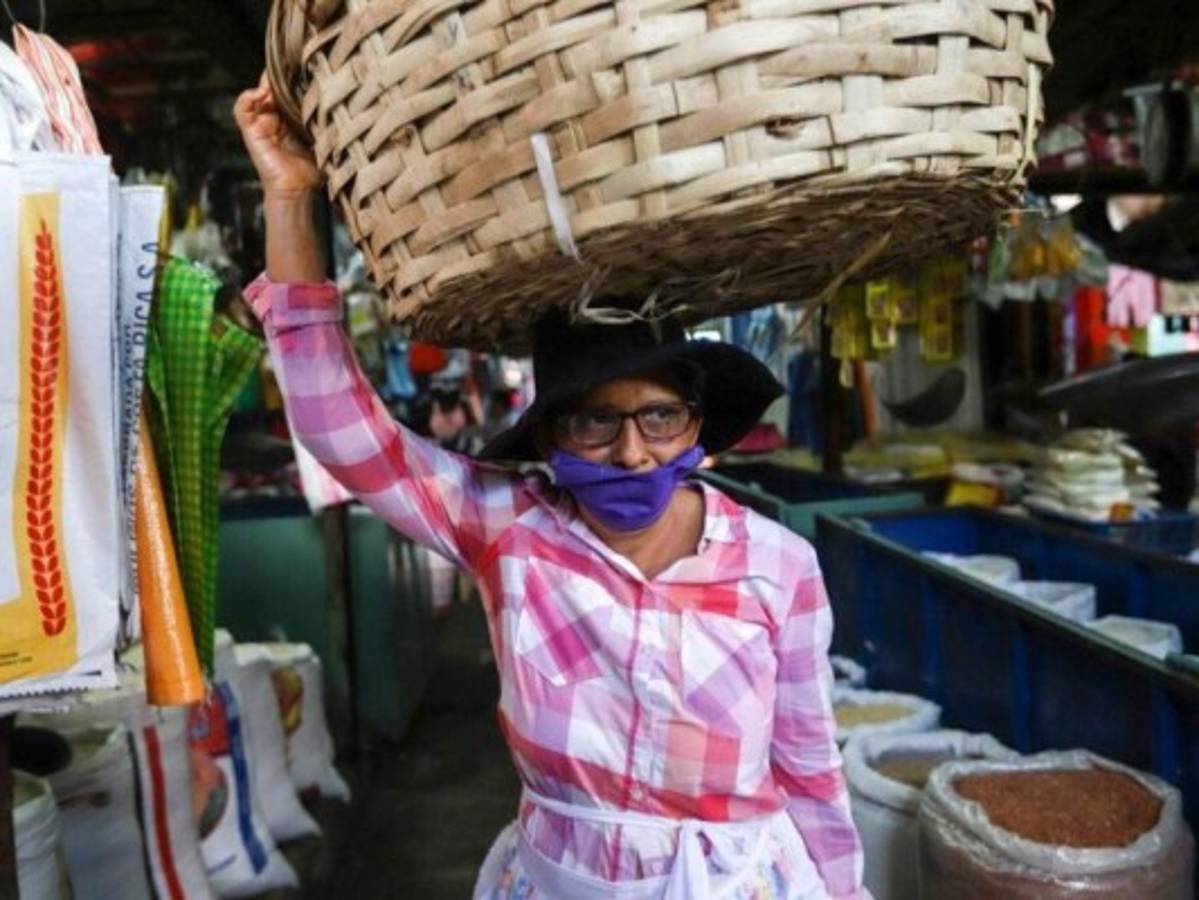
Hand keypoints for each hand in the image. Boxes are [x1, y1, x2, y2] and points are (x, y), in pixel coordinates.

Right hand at [234, 73, 320, 196]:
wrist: (298, 189)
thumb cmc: (312, 169)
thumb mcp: (322, 139)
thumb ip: (324, 121)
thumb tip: (340, 100)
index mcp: (291, 118)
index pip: (288, 90)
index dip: (292, 78)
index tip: (303, 67)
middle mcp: (275, 117)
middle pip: (271, 88)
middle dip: (278, 77)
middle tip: (289, 69)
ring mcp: (261, 123)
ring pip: (255, 94)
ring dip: (263, 85)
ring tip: (274, 85)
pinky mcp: (250, 131)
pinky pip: (242, 109)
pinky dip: (248, 97)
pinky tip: (261, 95)